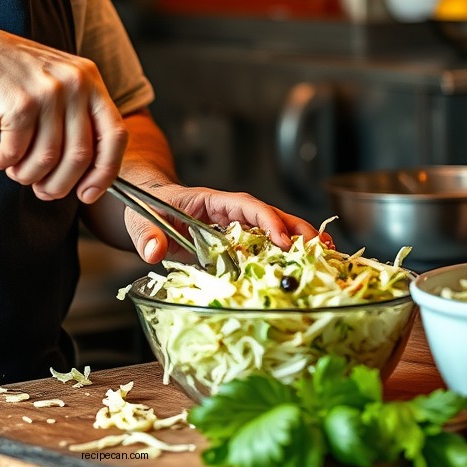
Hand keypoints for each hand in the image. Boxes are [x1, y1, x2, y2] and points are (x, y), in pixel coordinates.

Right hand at [0, 20, 127, 201]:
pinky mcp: (20, 104)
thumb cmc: (10, 74)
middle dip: (60, 184)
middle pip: (81, 155)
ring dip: (28, 175)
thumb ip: (75, 117)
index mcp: (90, 79)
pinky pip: (17, 153)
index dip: (105, 172)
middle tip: (42, 191)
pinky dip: (4, 163)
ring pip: (48, 159)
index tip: (88, 193)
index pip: (115, 135)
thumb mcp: (56, 82)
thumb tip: (85, 175)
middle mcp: (75, 83)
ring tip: (14, 170)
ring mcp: (48, 92)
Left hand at [121, 184, 330, 264]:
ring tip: (326, 253)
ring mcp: (232, 226)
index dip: (266, 220)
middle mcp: (227, 211)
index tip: (282, 239)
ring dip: (298, 239)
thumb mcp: (140, 221)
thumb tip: (154, 251)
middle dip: (296, 227)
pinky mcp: (232, 242)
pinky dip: (283, 254)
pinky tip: (302, 265)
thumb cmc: (145, 208)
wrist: (145, 207)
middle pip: (268, 215)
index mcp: (209, 201)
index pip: (245, 206)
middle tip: (322, 245)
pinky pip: (261, 246)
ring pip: (271, 229)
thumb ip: (147, 236)